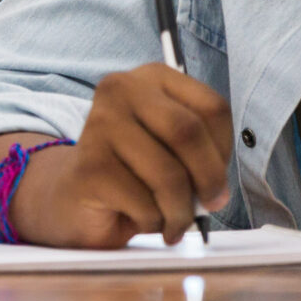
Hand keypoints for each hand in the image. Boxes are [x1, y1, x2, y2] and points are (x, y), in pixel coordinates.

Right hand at [9, 64, 233, 246]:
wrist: (76, 196)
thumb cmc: (135, 171)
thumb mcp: (174, 149)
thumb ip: (201, 154)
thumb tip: (216, 191)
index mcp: (152, 77)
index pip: (212, 107)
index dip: (224, 149)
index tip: (217, 175)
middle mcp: (121, 90)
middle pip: (188, 132)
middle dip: (209, 179)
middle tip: (209, 204)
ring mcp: (99, 124)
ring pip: (169, 175)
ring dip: (180, 211)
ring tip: (173, 220)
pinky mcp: (89, 166)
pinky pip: (144, 204)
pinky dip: (153, 222)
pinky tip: (142, 218)